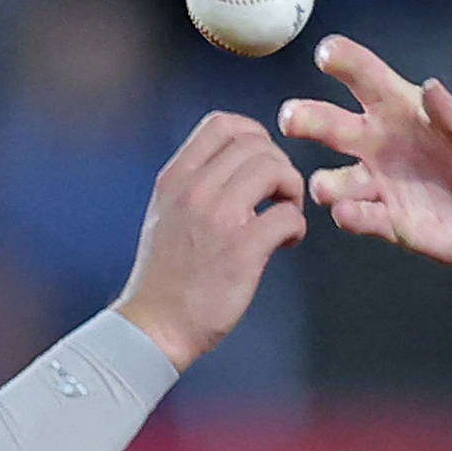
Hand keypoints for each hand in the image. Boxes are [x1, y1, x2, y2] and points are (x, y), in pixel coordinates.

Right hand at [113, 112, 308, 369]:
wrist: (154, 326)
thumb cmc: (166, 277)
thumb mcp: (165, 214)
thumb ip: (194, 185)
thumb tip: (235, 168)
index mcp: (175, 178)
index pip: (222, 124)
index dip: (254, 136)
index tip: (260, 165)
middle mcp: (194, 190)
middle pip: (256, 144)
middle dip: (278, 166)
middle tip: (278, 198)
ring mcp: (218, 218)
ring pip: (274, 169)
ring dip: (291, 191)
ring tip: (284, 217)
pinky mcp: (242, 250)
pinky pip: (287, 216)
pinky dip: (296, 227)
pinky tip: (285, 244)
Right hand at [275, 36, 451, 266]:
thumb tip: (431, 89)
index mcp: (405, 112)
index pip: (367, 79)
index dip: (346, 63)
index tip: (327, 54)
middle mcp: (383, 145)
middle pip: (334, 126)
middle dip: (309, 118)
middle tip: (291, 118)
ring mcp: (382, 185)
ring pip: (337, 179)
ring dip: (326, 182)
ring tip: (326, 187)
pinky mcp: (390, 222)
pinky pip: (360, 217)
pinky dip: (351, 216)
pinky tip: (349, 214)